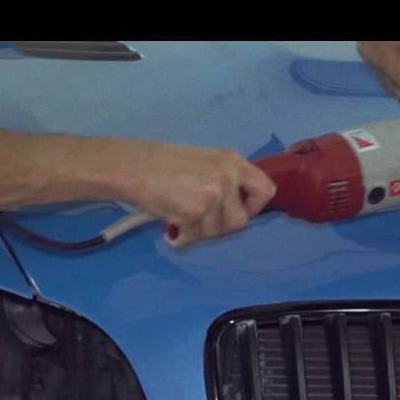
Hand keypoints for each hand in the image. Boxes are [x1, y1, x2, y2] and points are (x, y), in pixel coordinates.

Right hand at [120, 143, 275, 248]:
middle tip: (199, 217)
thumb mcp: (206, 162)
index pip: (266, 190)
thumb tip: (240, 206)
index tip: (238, 209)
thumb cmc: (164, 164)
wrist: (132, 167)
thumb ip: (227, 180)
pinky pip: (195, 237)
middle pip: (240, 220)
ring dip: (199, 230)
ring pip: (216, 231)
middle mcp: (227, 177)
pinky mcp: (194, 213)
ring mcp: (212, 195)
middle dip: (220, 225)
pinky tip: (171, 225)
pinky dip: (182, 237)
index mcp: (233, 161)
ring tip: (181, 214)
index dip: (254, 206)